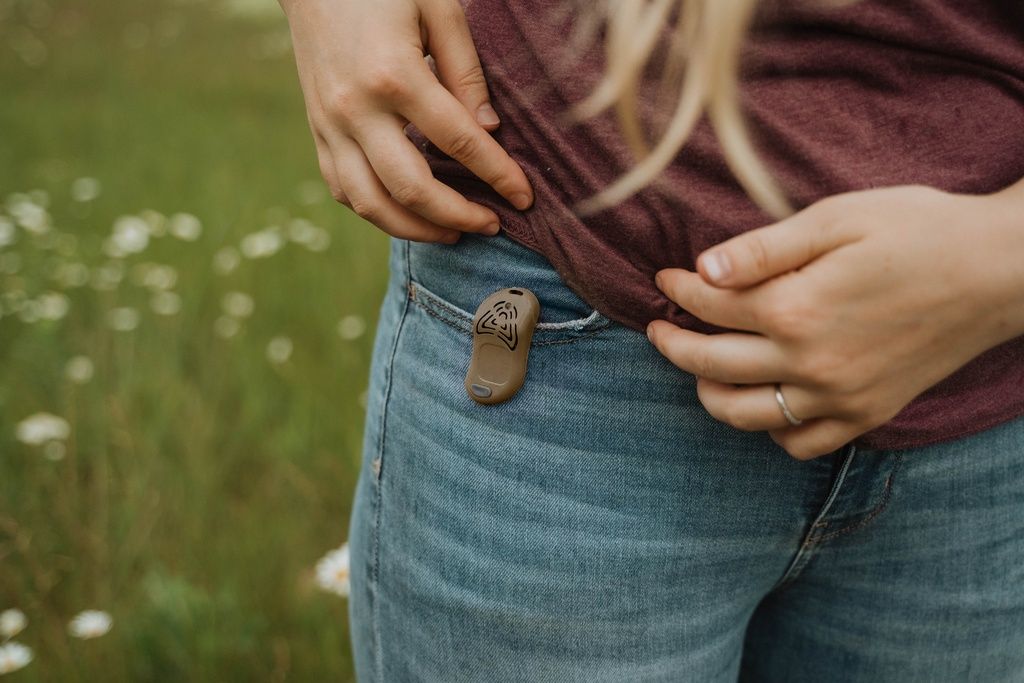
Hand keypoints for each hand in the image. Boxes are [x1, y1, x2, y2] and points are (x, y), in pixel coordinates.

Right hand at [280, 0, 533, 242]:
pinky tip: (410, 215)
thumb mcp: (438, 9)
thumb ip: (466, 71)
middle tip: (492, 225)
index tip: (525, 197)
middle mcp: (357, 110)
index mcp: (394, 75)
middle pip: (412, 188)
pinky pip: (345, 191)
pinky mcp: (317, 133)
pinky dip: (379, 213)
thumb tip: (490, 131)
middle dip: (459, 216)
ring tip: (454, 232)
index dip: (498, 175)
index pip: (459, 142)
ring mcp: (331, 126)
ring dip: (418, 230)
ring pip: (372, 204)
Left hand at [646, 184, 1023, 459]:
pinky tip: (763, 398)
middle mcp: (809, 363)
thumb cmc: (916, 230)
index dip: (678, 288)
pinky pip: (798, 442)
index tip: (665, 278)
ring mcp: (838, 397)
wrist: (997, 271)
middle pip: (711, 363)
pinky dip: (769, 427)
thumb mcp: (835, 219)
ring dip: (708, 392)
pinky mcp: (865, 414)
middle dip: (672, 344)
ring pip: (743, 414)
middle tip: (658, 328)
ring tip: (699, 367)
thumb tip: (702, 267)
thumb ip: (763, 250)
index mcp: (796, 307)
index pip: (709, 305)